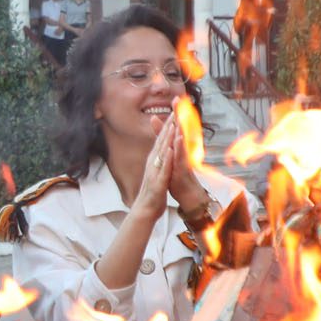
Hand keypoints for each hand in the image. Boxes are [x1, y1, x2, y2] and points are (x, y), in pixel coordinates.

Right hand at [127, 110, 180, 225]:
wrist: (145, 210)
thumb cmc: (153, 192)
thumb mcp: (157, 172)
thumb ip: (160, 160)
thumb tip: (163, 149)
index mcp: (154, 160)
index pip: (162, 139)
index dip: (168, 126)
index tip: (174, 112)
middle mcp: (153, 163)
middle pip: (162, 142)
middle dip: (168, 126)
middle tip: (175, 110)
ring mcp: (155, 172)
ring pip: (162, 152)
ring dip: (167, 138)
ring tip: (173, 125)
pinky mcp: (158, 182)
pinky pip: (164, 168)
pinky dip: (168, 158)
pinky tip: (172, 150)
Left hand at [163, 99, 209, 216]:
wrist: (188, 194)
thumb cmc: (178, 173)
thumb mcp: (170, 154)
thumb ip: (162, 136)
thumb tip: (154, 119)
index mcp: (179, 146)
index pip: (176, 126)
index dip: (175, 112)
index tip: (175, 97)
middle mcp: (183, 150)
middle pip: (181, 129)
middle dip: (179, 114)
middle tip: (178, 98)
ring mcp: (184, 158)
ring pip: (182, 141)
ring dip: (180, 128)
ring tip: (178, 115)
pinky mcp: (183, 168)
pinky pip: (182, 156)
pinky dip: (180, 147)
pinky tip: (179, 138)